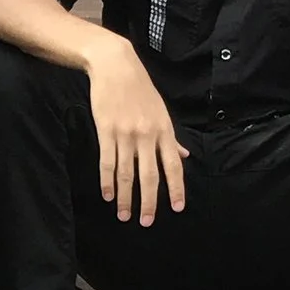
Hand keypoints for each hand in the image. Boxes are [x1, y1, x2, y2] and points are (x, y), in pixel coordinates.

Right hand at [84, 33, 185, 225]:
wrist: (115, 66)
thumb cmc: (140, 89)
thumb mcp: (161, 111)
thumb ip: (170, 138)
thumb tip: (183, 156)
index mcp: (164, 130)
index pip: (173, 165)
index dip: (176, 188)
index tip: (177, 208)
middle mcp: (147, 135)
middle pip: (150, 175)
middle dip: (149, 202)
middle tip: (146, 222)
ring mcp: (126, 134)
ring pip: (127, 174)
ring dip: (125, 198)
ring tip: (123, 215)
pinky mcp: (106, 131)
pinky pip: (107, 162)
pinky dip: (107, 181)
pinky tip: (107, 195)